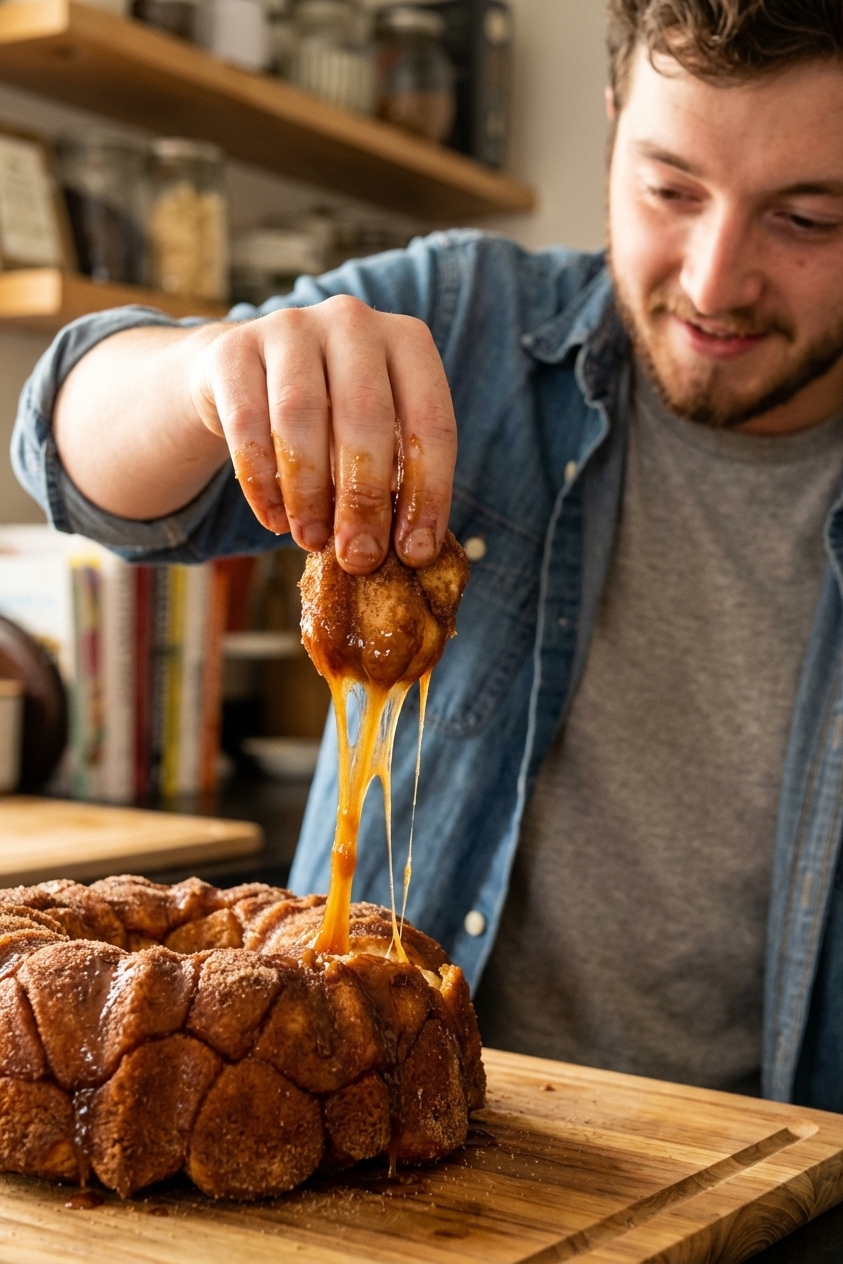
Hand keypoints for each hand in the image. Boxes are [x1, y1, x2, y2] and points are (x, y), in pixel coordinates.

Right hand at [189, 296, 457, 574]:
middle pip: (365, 416)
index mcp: (408, 341)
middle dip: (364, 499)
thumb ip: (395, 481)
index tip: (414, 553)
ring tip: (313, 541)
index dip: (428, 493)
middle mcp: (353, 321)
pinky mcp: (234, 348)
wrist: (247, 374)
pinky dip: (261, 481)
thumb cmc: (331, 417)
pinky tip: (274, 520)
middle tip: (359, 557)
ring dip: (309, 492)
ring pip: (301, 416)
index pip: (429, 422)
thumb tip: (411, 555)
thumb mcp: (375, 435)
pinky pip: (246, 422)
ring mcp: (290, 326)